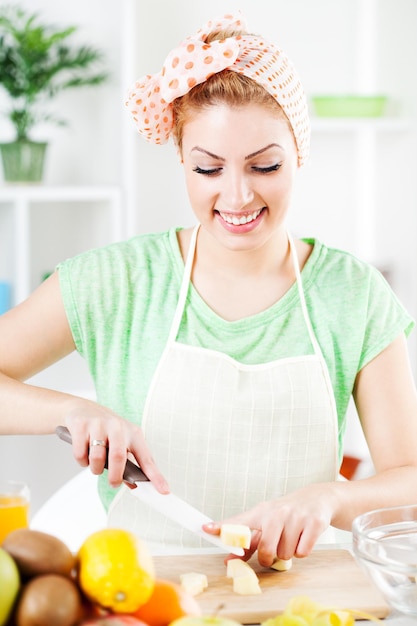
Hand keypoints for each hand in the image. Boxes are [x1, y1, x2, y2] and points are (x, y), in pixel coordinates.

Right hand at [64, 400, 168, 492]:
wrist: (84, 409)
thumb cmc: (107, 430)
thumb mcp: (123, 442)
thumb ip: (129, 464)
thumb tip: (136, 486)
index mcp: (133, 433)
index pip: (146, 458)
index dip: (155, 476)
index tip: (164, 490)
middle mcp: (118, 427)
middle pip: (118, 457)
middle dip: (115, 476)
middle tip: (113, 483)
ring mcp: (99, 425)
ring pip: (97, 457)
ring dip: (95, 469)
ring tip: (95, 466)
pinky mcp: (82, 425)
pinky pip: (80, 453)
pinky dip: (82, 461)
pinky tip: (85, 455)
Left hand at [203, 483, 335, 566]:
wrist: (317, 498)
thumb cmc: (286, 514)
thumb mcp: (266, 523)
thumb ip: (248, 543)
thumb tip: (228, 560)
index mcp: (261, 512)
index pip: (238, 522)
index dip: (222, 527)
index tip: (205, 529)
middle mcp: (276, 513)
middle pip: (266, 550)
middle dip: (270, 557)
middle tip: (274, 549)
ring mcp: (295, 517)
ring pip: (286, 554)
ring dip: (289, 552)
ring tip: (292, 537)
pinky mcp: (313, 523)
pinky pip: (302, 552)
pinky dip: (303, 551)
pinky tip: (304, 537)